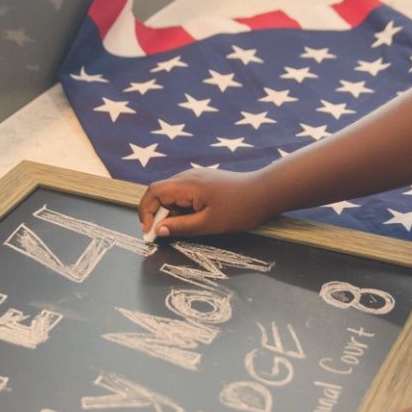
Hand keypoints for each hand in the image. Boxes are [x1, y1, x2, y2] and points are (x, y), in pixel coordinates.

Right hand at [138, 168, 275, 238]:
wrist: (266, 192)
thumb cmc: (240, 209)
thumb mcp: (208, 224)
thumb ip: (181, 227)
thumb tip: (158, 230)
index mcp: (186, 184)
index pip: (153, 193)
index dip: (145, 212)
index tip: (149, 232)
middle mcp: (188, 176)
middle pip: (160, 192)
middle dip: (156, 214)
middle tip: (162, 234)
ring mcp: (196, 176)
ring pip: (171, 193)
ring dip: (170, 211)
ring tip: (182, 227)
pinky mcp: (204, 180)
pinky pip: (183, 192)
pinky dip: (181, 206)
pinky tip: (193, 218)